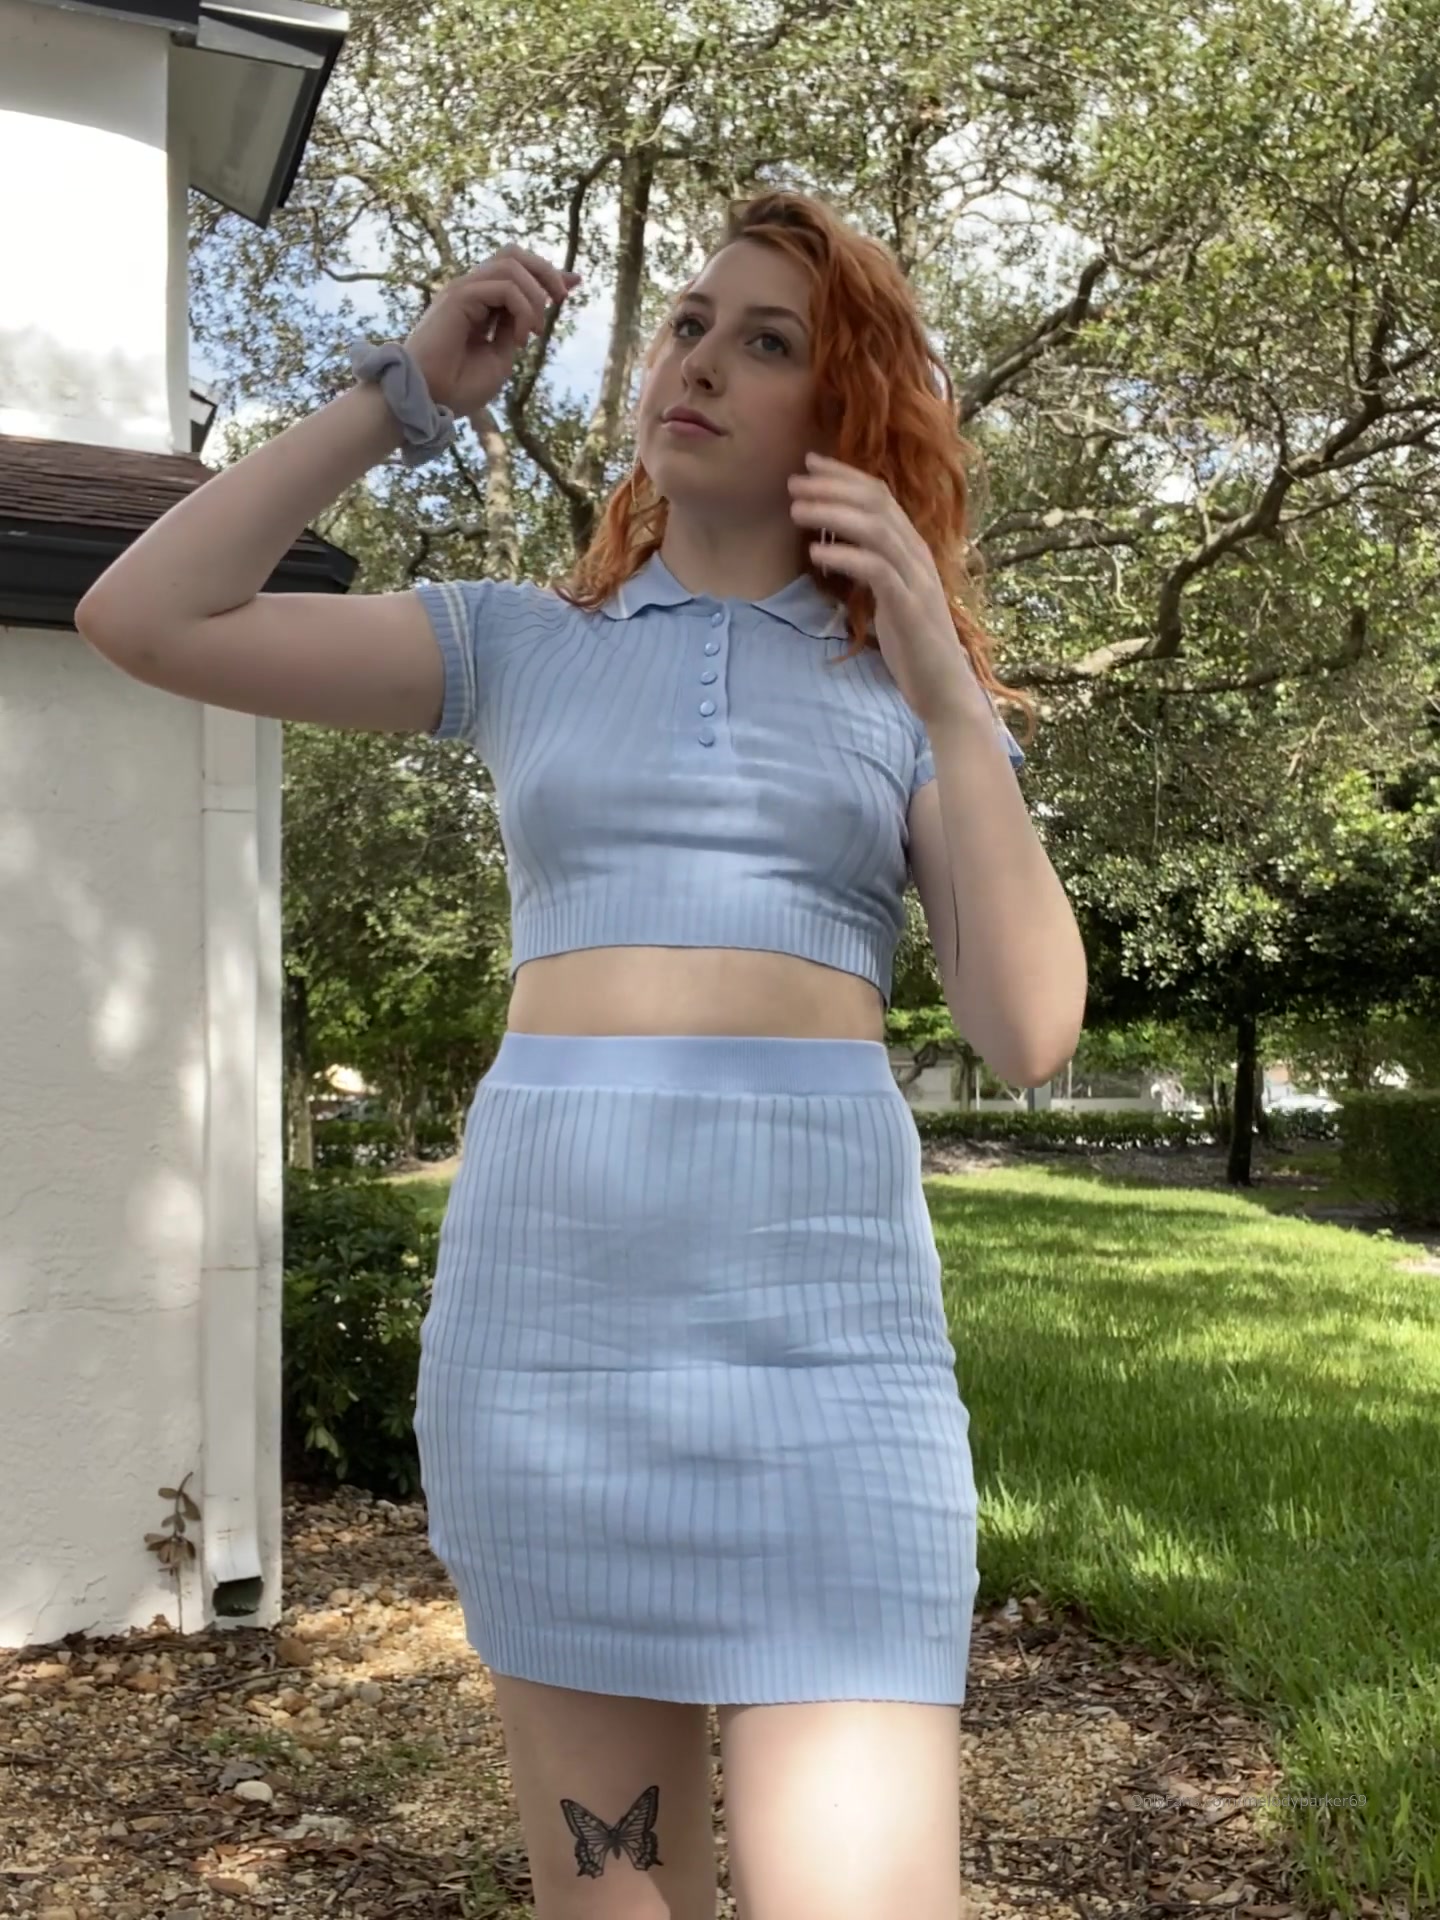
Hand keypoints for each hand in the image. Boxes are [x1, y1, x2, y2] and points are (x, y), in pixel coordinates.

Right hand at [402, 245, 580, 422]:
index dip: (547, 273)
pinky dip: (522, 308)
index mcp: (479, 305)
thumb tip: (536, 311)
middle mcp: (470, 291)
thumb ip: (515, 331)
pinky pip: (504, 286)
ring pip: (512, 264)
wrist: (429, 400)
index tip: (574, 283)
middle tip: (561, 299)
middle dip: (545, 271)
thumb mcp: (500, 358)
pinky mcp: (459, 297)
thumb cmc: (458, 387)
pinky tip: (520, 337)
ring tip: (533, 332)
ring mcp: (464, 290)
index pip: (515, 273)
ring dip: (534, 296)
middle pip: (513, 255)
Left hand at [789, 453, 989, 725]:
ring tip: (796, 511)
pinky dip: (846, 556)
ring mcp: (917, 580)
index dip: (844, 475)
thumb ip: (871, 567)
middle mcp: (918, 556)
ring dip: (832, 515)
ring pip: (876, 530)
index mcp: (912, 550)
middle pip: (876, 504)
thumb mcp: (890, 596)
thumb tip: (835, 547)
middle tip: (793, 482)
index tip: (809, 463)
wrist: (944, 688)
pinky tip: (818, 553)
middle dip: (832, 487)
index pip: (880, 496)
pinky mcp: (910, 608)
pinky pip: (877, 571)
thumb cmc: (913, 644)